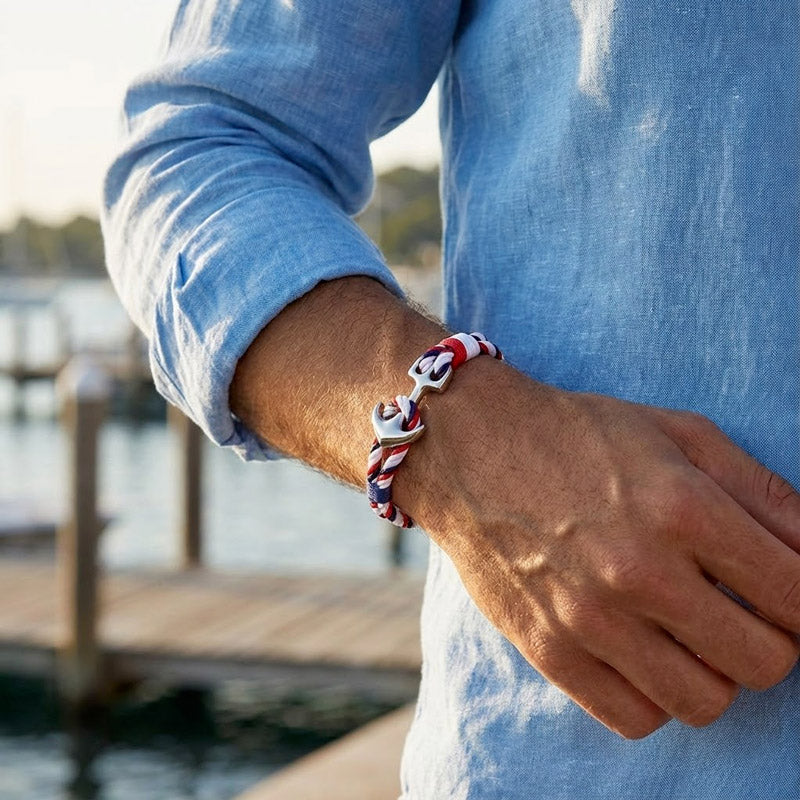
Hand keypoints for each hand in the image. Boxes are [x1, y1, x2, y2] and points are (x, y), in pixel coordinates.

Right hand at [402, 358, 799, 738]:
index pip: (797, 597)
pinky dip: (655, 697)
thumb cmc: (579, 434)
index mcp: (682, 508)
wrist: (471, 447)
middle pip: (763, 662)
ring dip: (713, 673)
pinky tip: (643, 654)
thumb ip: (763, 491)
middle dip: (769, 641)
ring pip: (705, 702)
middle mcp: (638, 571)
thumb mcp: (678, 432)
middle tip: (741, 613)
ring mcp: (588, 618)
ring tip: (689, 635)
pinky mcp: (548, 649)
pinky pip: (635, 718)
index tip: (784, 595)